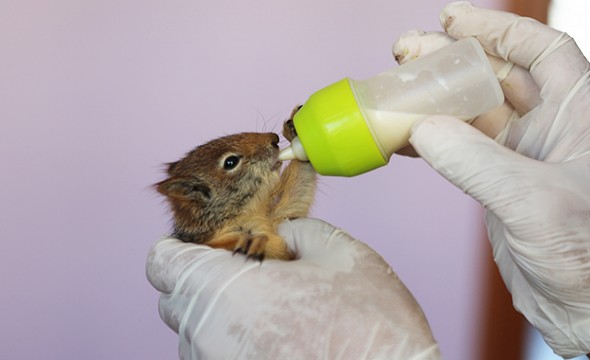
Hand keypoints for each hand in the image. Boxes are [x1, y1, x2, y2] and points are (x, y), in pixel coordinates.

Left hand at [146, 218, 439, 359]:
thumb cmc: (369, 326)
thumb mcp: (341, 254)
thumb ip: (299, 232)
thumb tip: (283, 235)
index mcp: (223, 292)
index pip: (162, 264)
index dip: (178, 247)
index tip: (202, 244)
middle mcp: (208, 338)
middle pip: (174, 300)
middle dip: (202, 280)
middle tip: (248, 271)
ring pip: (194, 334)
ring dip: (220, 314)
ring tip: (271, 307)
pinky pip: (217, 357)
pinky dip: (234, 341)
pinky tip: (279, 337)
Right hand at [395, 2, 589, 357]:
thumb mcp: (534, 201)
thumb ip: (475, 162)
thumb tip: (423, 128)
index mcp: (580, 117)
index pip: (543, 51)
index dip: (499, 30)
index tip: (452, 20)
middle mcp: (552, 130)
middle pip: (498, 77)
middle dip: (452, 61)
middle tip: (406, 52)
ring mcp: (523, 158)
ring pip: (473, 113)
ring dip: (435, 99)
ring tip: (394, 85)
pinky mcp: (500, 185)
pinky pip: (459, 151)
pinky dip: (430, 140)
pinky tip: (401, 135)